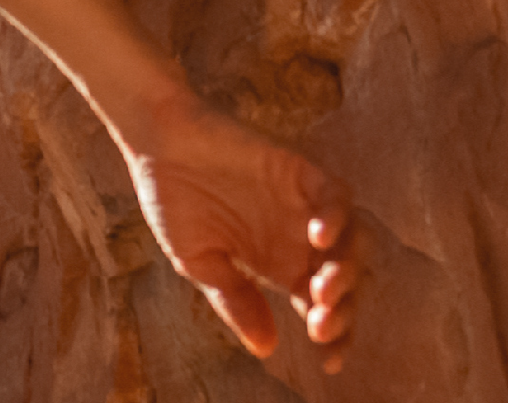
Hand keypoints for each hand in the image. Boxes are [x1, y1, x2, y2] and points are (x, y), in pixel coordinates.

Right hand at [124, 98, 357, 364]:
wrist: (156, 144)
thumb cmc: (173, 200)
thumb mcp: (200, 262)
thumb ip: (235, 299)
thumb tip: (266, 349)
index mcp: (279, 263)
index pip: (322, 305)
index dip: (335, 334)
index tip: (331, 363)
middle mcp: (299, 237)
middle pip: (344, 279)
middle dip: (342, 309)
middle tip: (320, 327)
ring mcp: (303, 204)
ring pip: (351, 240)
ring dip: (344, 269)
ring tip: (322, 290)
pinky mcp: (300, 170)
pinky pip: (336, 195)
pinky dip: (335, 217)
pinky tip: (318, 238)